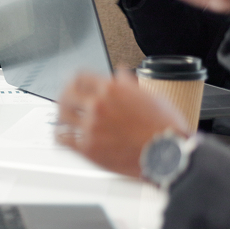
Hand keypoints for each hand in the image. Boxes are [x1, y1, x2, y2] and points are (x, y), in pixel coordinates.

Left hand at [56, 71, 188, 177]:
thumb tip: (121, 74)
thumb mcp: (150, 95)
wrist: (168, 155)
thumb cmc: (164, 127)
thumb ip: (129, 83)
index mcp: (111, 88)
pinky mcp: (89, 148)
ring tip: (62, 117)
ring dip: (61, 115)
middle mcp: (98, 105)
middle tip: (65, 100)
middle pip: (67, 94)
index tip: (73, 84)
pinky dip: (60, 135)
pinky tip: (62, 135)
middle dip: (65, 96)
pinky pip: (64, 138)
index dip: (75, 80)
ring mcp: (91, 126)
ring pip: (62, 115)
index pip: (80, 77)